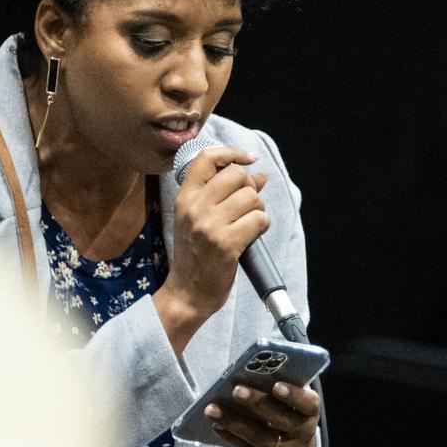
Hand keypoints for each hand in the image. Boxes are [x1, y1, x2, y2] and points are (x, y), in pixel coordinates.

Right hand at [156, 146, 270, 336]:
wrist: (187, 293)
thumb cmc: (195, 254)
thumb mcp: (198, 218)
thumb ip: (223, 194)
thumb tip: (258, 175)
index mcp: (185, 198)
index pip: (206, 158)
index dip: (232, 153)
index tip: (248, 159)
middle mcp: (195, 208)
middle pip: (236, 175)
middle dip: (250, 188)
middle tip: (248, 206)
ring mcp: (210, 225)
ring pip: (252, 197)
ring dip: (258, 209)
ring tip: (249, 224)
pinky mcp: (226, 244)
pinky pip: (259, 219)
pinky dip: (262, 226)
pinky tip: (252, 236)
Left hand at [204, 380, 318, 446]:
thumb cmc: (291, 413)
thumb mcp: (296, 403)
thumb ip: (284, 387)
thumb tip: (256, 368)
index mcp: (310, 412)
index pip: (308, 404)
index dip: (294, 395)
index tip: (276, 385)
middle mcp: (301, 433)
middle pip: (280, 419)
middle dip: (257, 403)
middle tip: (236, 390)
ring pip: (259, 437)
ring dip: (234, 422)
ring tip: (212, 408)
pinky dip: (231, 436)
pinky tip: (216, 424)